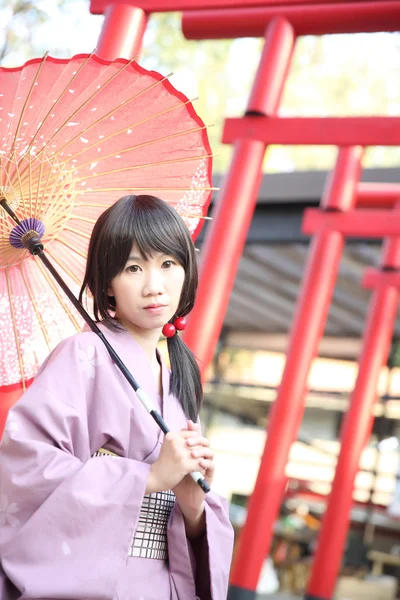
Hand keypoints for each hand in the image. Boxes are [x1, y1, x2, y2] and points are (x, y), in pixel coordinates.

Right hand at [146, 427, 206, 493]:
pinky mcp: (184, 464)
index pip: (193, 434)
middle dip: (200, 452)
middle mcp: (175, 442)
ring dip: (201, 460)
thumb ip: (183, 434)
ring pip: (200, 453)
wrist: (156, 477)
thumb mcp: (171, 444)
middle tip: (198, 459)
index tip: (194, 449)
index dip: (197, 442)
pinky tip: (198, 471)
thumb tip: (194, 423)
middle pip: (198, 443)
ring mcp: (180, 453)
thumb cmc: (165, 460)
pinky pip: (200, 463)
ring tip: (199, 464)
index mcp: (172, 435)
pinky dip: (201, 468)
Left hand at [173, 421, 214, 536]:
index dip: (194, 429)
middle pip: (205, 441)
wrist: (183, 497)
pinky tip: (199, 463)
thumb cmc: (177, 479)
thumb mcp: (173, 462)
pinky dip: (207, 463)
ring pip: (210, 452)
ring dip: (201, 451)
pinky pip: (212, 466)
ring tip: (192, 454)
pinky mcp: (209, 475)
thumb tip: (169, 434)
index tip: (188, 424)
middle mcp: (202, 456)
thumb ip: (173, 449)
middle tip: (188, 442)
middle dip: (197, 439)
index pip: (197, 436)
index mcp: (194, 451)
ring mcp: (206, 465)